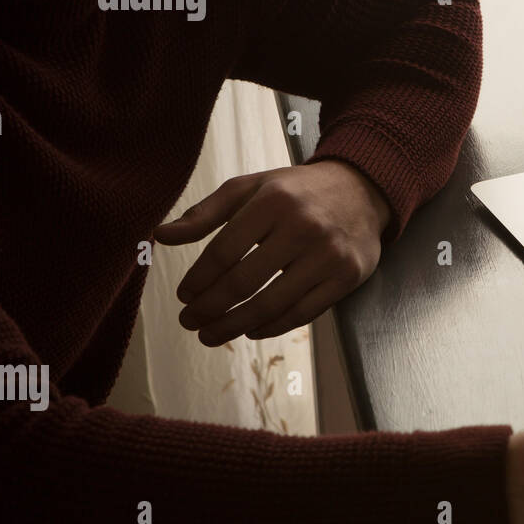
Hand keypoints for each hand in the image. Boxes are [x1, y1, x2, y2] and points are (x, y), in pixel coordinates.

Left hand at [153, 160, 391, 346]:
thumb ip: (206, 212)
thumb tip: (160, 237)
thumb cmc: (297, 191)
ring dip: (233, 326)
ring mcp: (328, 255)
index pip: (224, 251)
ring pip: (271, 304)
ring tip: (211, 335)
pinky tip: (250, 330)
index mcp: (274, 201)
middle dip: (209, 309)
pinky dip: (271, 328)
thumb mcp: (251, 188)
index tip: (183, 295)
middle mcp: (303, 227)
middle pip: (243, 282)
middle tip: (189, 322)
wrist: (362, 190)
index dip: (198, 279)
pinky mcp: (347, 277)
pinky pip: (302, 313)